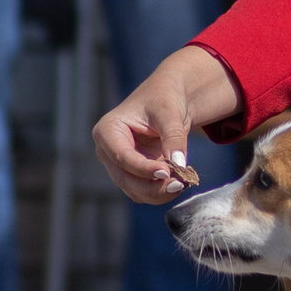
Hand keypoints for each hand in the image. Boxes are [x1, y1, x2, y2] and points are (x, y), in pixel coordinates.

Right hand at [94, 45, 240, 204]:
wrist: (168, 101)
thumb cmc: (163, 98)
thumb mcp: (170, 112)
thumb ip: (173, 136)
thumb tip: (178, 163)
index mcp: (107, 131)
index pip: (122, 157)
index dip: (143, 169)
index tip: (167, 172)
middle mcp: (108, 152)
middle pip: (125, 179)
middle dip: (152, 186)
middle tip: (180, 184)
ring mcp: (119, 166)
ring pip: (135, 191)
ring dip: (159, 193)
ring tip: (184, 182)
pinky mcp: (133, 175)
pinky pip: (145, 192)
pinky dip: (162, 192)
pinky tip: (181, 182)